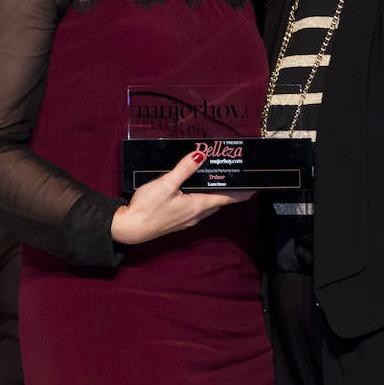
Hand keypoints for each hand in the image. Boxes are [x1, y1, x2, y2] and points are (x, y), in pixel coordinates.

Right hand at [111, 150, 252, 244]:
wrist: (129, 229)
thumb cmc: (147, 208)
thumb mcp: (166, 184)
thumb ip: (184, 169)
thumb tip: (201, 155)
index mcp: (196, 206)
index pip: (225, 198)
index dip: (240, 194)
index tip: (253, 190)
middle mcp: (194, 215)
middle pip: (217, 203)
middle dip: (229, 194)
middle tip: (236, 182)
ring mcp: (185, 220)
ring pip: (206, 207)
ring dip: (215, 197)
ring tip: (218, 184)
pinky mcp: (176, 221)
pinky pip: (196, 209)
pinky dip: (201, 200)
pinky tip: (194, 193)